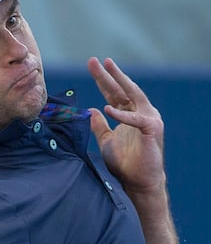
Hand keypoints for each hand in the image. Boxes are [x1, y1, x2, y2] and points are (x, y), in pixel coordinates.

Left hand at [87, 57, 164, 196]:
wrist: (138, 182)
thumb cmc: (125, 163)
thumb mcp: (106, 141)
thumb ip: (99, 125)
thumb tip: (91, 110)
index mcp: (130, 114)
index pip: (115, 93)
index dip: (103, 80)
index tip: (92, 66)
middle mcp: (141, 112)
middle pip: (122, 89)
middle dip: (108, 75)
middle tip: (95, 60)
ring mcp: (148, 119)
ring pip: (132, 95)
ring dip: (119, 82)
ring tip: (107, 70)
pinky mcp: (152, 130)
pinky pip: (135, 119)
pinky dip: (121, 114)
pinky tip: (107, 107)